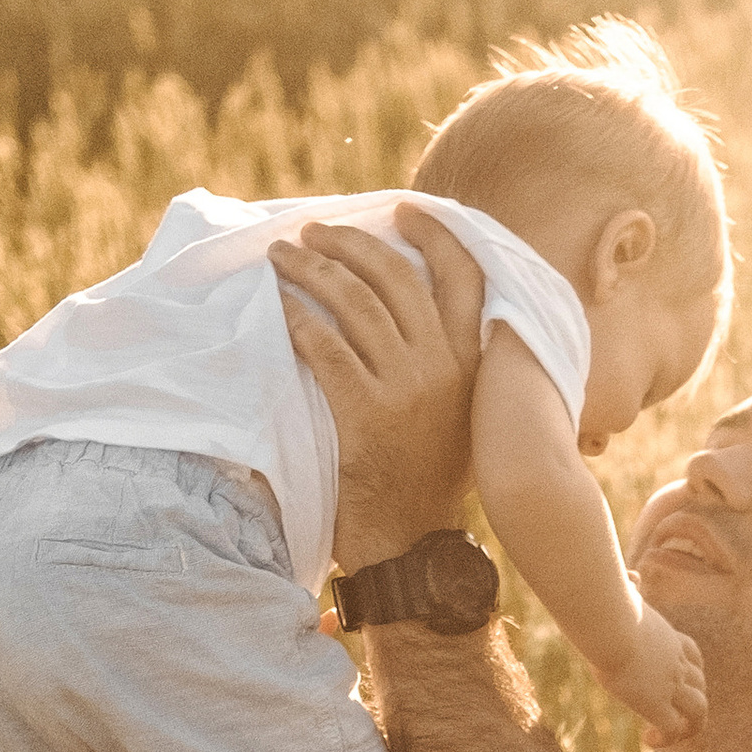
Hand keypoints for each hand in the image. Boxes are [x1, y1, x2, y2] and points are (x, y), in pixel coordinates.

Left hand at [270, 209, 484, 568]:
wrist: (413, 542)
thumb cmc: (428, 477)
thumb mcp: (460, 412)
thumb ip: (450, 360)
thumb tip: (413, 305)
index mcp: (473, 361)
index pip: (466, 274)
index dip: (434, 233)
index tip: (401, 210)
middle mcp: (446, 366)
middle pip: (396, 275)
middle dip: (349, 242)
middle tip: (313, 230)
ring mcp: (407, 389)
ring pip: (354, 302)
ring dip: (312, 269)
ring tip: (283, 256)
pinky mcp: (367, 413)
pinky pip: (325, 347)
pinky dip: (297, 319)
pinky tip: (278, 307)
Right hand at [611, 598, 708, 748]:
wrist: (608, 622)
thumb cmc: (607, 605)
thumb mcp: (623, 593)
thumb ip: (628, 585)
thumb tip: (631, 576)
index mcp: (667, 636)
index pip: (692, 654)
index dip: (690, 670)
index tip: (673, 680)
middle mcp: (676, 662)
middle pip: (701, 685)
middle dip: (691, 702)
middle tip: (669, 714)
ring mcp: (670, 684)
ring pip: (698, 712)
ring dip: (686, 728)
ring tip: (663, 736)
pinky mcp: (656, 703)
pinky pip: (673, 730)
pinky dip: (667, 739)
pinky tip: (649, 739)